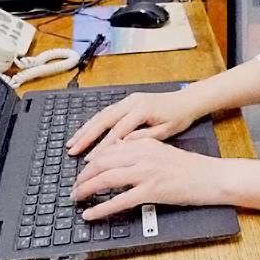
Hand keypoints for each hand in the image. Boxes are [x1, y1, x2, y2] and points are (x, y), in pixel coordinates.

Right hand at [66, 91, 196, 157]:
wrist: (187, 100)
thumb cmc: (178, 117)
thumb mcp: (166, 131)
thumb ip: (144, 138)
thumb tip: (122, 146)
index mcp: (142, 109)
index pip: (118, 131)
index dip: (102, 146)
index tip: (90, 160)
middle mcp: (132, 102)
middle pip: (104, 119)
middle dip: (86, 136)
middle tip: (72, 150)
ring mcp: (129, 99)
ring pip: (102, 114)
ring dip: (86, 128)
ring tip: (72, 142)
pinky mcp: (128, 100)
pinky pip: (107, 111)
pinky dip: (94, 122)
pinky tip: (84, 131)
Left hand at [71, 137, 223, 219]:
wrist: (210, 176)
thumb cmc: (189, 167)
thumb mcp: (162, 150)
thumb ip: (140, 149)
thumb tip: (118, 151)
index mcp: (145, 143)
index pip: (109, 149)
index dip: (91, 161)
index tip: (82, 171)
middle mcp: (144, 154)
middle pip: (103, 162)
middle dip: (83, 175)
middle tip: (74, 186)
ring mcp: (147, 172)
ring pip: (107, 178)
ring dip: (86, 189)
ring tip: (76, 198)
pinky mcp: (152, 191)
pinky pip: (120, 200)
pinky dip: (101, 208)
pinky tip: (91, 214)